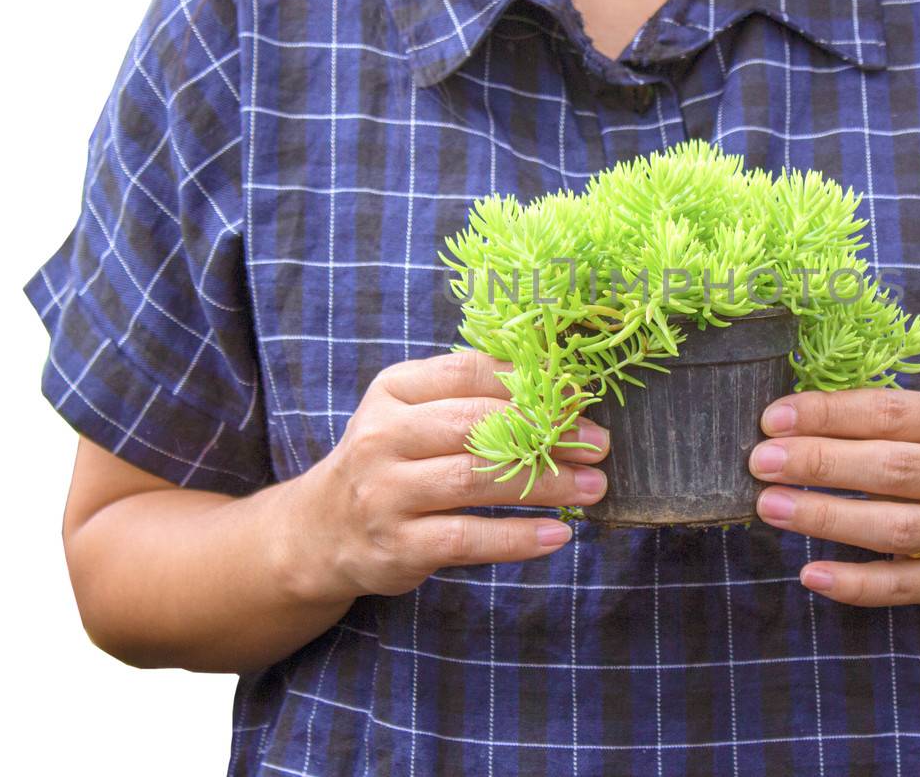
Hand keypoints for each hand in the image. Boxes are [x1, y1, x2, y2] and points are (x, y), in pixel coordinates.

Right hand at [276, 350, 608, 604]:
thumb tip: (559, 387)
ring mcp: (385, 493)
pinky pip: (466, 539)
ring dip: (545, 483)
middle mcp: (383, 437)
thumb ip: (471, 396)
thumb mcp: (412, 414)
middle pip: (477, 425)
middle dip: (547, 432)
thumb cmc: (391, 462)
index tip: (579, 397)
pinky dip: (518, 538)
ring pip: (476, 480)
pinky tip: (559, 534)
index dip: (530, 383)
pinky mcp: (395, 546)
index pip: (468, 372)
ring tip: (594, 485)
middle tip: (599, 444)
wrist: (320, 531)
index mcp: (394, 391)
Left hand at [748, 388, 919, 606]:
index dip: (828, 414)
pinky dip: (853, 583)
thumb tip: (782, 423)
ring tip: (770, 506)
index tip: (772, 420)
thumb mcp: (919, 425)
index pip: (887, 412)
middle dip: (819, 463)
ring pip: (893, 527)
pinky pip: (898, 585)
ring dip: (826, 517)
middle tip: (761, 462)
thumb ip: (864, 419)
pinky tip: (810, 574)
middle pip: (890, 468)